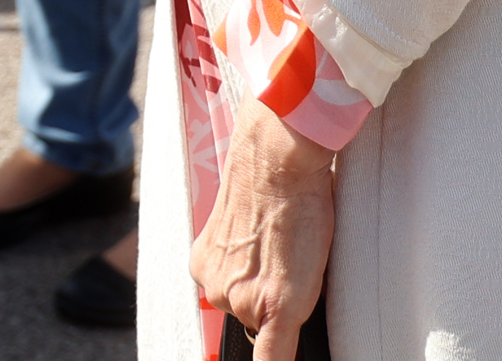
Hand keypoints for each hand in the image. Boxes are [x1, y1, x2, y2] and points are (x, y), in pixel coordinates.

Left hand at [188, 96, 335, 342]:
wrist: (276, 161)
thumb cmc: (270, 181)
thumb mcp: (240, 224)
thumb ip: (239, 254)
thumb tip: (254, 269)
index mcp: (206, 266)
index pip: (234, 296)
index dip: (253, 291)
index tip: (262, 281)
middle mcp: (216, 286)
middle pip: (248, 311)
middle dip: (268, 297)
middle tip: (286, 258)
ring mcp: (244, 301)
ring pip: (266, 325)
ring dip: (283, 308)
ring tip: (295, 259)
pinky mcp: (276, 308)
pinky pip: (272, 356)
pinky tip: (281, 360)